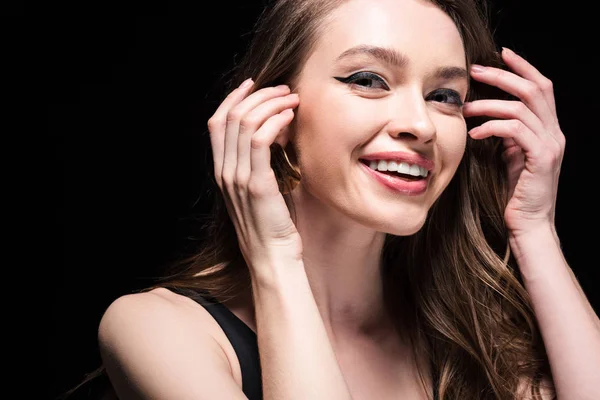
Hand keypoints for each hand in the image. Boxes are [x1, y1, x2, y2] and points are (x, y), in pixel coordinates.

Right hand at [207, 79, 302, 277]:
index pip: (216, 123)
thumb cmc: (272, 225)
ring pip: (245, 123)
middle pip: (231, 116)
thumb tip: (277, 130)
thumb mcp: (261, 188)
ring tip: (291, 100)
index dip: (233, 98)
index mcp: (222, 171)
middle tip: (283, 90)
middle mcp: (225, 172)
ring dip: (270, 104)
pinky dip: (275, 121)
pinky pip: (261, 140)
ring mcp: (238, 178)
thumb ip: (261, 161)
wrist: (272, 258)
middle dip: (258, 95)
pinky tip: (290, 118)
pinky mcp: (257, 185)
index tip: (254, 84)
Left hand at [462, 47, 564, 236]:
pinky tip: (473, 134)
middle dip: (503, 75)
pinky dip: (491, 127)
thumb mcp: (512, 157)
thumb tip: (490, 117)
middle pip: (534, 89)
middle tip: (475, 70)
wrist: (528, 225)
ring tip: (465, 108)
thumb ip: (509, 136)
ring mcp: (550, 145)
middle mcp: (554, 133)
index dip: (523, 67)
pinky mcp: (541, 158)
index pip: (541, 87)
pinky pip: (515, 130)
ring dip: (489, 103)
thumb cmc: (515, 193)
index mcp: (548, 130)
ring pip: (521, 107)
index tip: (502, 54)